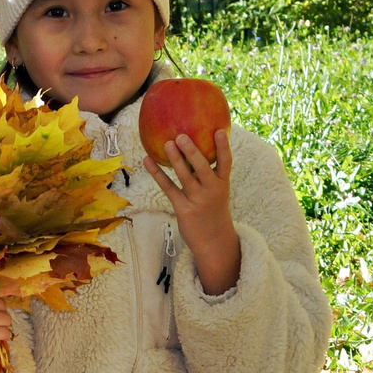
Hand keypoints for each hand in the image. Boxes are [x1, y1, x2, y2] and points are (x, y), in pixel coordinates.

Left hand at [142, 129, 240, 294]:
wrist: (214, 242)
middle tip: (182, 136)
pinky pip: (169, 188)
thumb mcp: (217, 192)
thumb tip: (194, 148)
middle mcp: (212, 190)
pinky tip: (147, 161)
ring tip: (168, 143)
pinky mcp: (183, 209)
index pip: (226, 162)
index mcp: (222, 184)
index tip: (219, 130)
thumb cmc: (213, 211)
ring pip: (185, 177)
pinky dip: (157, 174)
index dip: (223, 147)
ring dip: (176, 159)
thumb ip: (208, 174)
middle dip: (193, 151)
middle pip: (203, 167)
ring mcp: (197, 200)